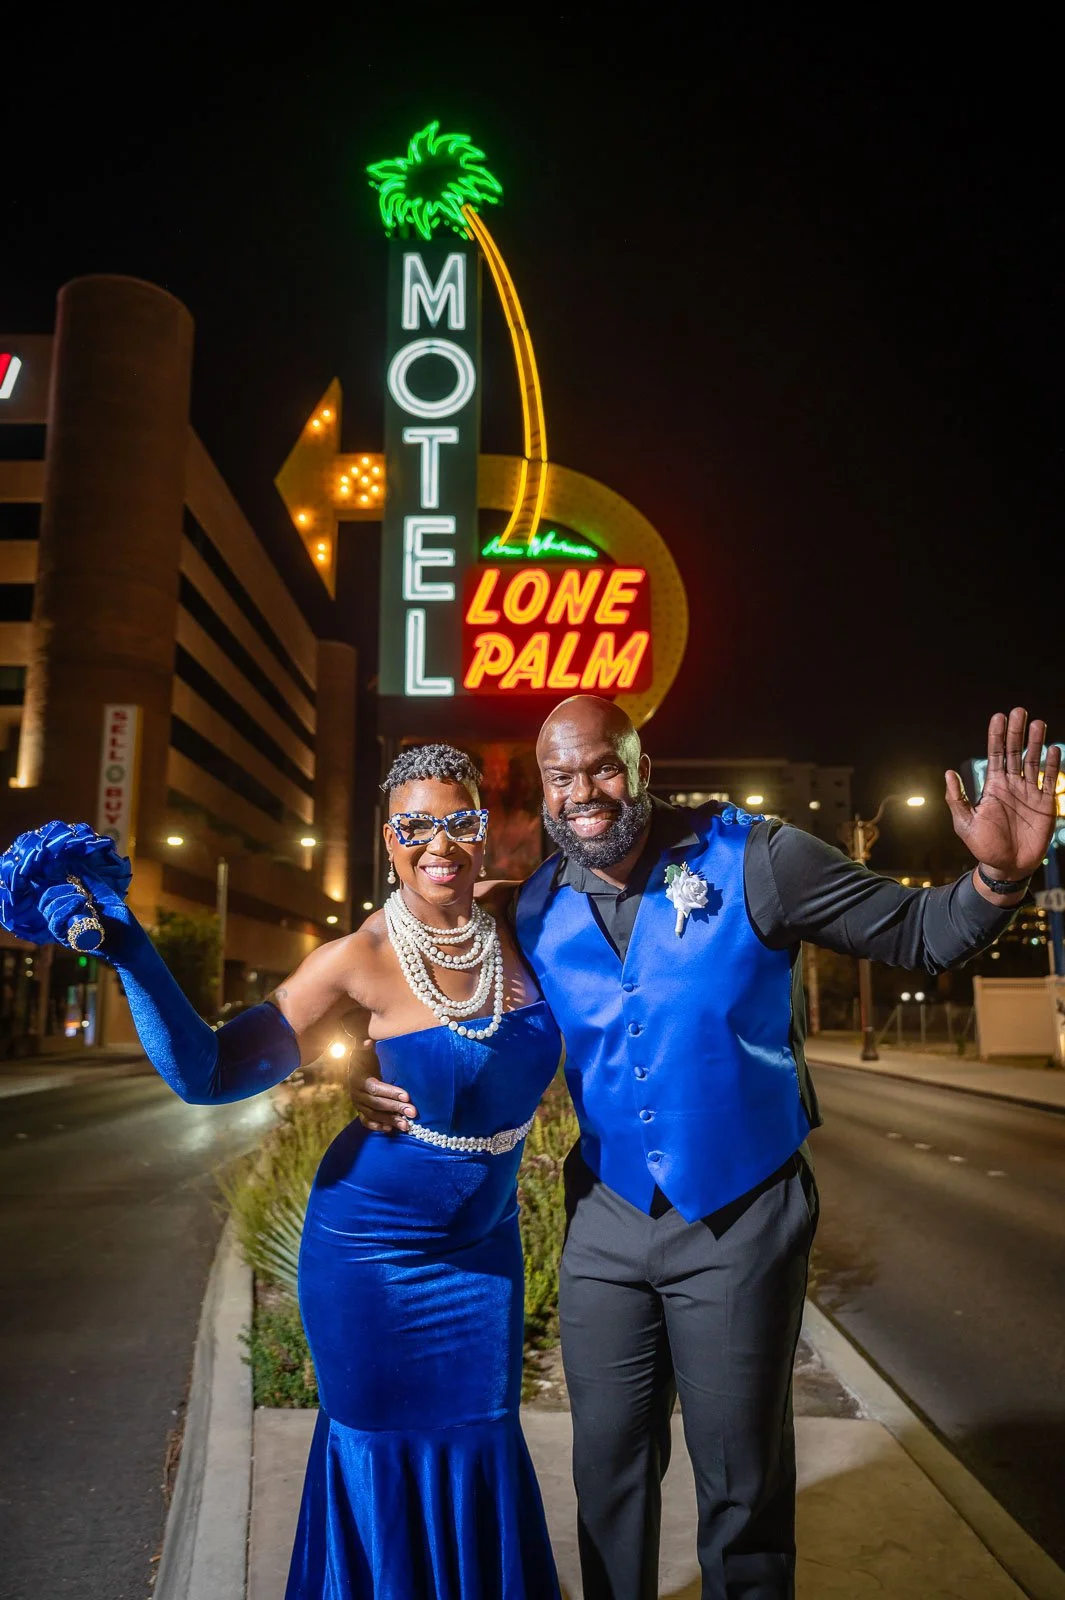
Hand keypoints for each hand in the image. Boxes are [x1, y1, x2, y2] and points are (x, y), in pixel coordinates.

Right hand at [346, 1032, 415, 1132]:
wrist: (354, 1069)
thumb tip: (367, 1041)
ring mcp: (358, 1104)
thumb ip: (365, 1046)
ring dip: (390, 1120)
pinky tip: (390, 1129)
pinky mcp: (360, 1111)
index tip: (407, 1096)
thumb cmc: (365, 1058)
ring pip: (373, 1115)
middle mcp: (356, 1094)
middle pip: (377, 1104)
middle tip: (413, 1112)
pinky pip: (366, 1122)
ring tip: (406, 1125)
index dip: (390, 1092)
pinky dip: (377, 1126)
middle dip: (396, 1108)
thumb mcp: (364, 1051)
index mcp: (359, 1079)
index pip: (375, 1088)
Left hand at [945, 709, 1060, 882]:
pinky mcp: (1044, 804)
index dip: (996, 736)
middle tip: (1019, 711)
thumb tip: (948, 774)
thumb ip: (957, 799)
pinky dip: (1053, 765)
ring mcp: (1029, 793)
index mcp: (993, 787)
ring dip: (1035, 742)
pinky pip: (1049, 780)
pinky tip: (1053, 749)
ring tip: (1037, 723)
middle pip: (1014, 752)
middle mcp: (1011, 785)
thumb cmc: (983, 846)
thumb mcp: (965, 823)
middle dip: (1016, 732)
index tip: (998, 717)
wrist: (1006, 866)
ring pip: (1033, 761)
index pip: (994, 755)